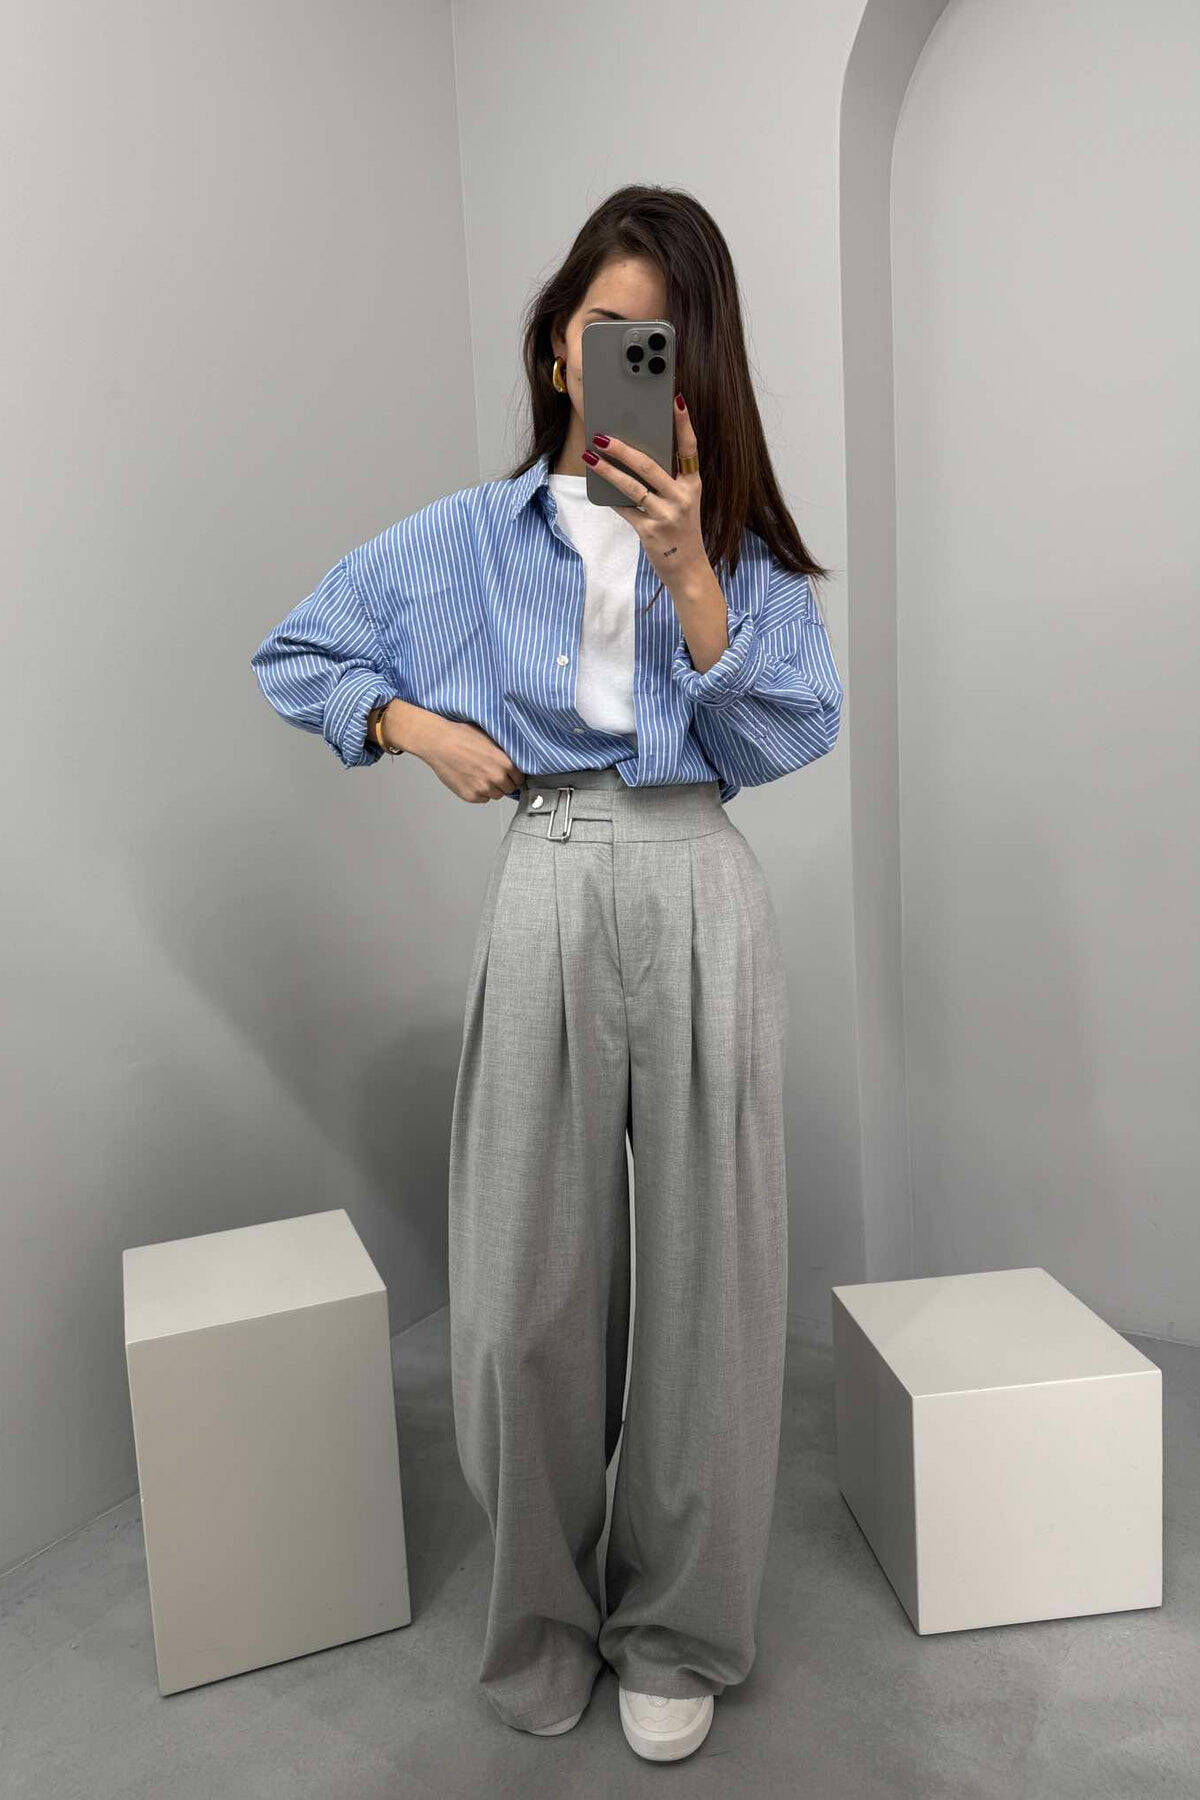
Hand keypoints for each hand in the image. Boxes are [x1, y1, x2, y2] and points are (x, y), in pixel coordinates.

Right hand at [417, 713, 522, 802]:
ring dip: (491, 789)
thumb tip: (513, 761)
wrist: (439, 742)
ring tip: (479, 775)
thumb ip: (504, 753)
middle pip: (509, 789)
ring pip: (495, 795)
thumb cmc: (462, 736)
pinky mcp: (470, 796)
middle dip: (503, 783)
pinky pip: (482, 799)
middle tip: (491, 774)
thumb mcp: (490, 739)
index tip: (508, 774)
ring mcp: (483, 788)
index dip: (513, 776)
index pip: (519, 779)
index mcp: (506, 763)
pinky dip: (478, 792)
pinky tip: (470, 779)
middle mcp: (497, 778)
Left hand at [582, 394, 708, 588]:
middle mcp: (682, 497)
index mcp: (693, 484)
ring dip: (607, 470)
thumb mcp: (683, 501)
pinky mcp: (650, 531)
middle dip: (623, 448)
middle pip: (649, 465)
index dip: (684, 423)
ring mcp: (666, 514)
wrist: (688, 568)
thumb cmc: (681, 528)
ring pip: (632, 486)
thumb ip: (667, 480)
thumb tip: (634, 454)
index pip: (690, 448)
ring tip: (590, 456)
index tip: (675, 400)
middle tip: (603, 436)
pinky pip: (624, 508)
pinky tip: (597, 487)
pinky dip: (610, 497)